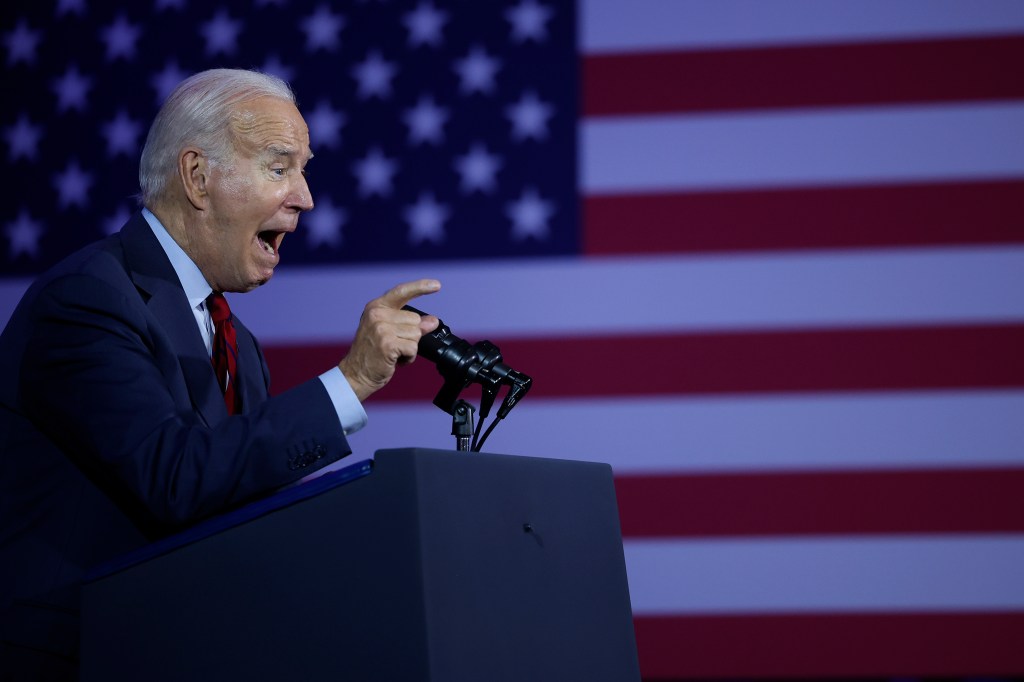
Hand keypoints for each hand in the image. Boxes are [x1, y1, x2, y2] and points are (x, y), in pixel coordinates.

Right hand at [338, 279, 440, 400]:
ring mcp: (381, 328)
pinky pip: (413, 348)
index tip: (437, 285)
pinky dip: (409, 358)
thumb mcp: (389, 332)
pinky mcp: (388, 343)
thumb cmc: (373, 353)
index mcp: (376, 307)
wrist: (356, 374)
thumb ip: (410, 324)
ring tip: (394, 353)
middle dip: (411, 336)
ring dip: (410, 348)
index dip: (421, 287)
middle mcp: (377, 314)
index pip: (402, 292)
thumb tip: (432, 321)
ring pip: (416, 335)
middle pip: (415, 319)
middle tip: (394, 345)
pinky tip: (396, 360)